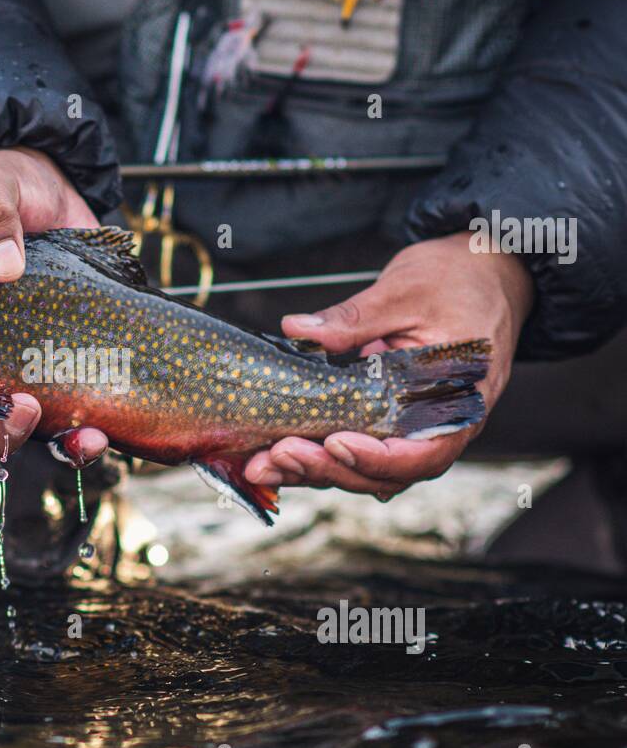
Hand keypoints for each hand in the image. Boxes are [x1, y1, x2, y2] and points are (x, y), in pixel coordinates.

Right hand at [0, 147, 106, 463]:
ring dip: (9, 439)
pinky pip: (56, 434)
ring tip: (35, 410)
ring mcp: (5, 374)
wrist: (60, 194)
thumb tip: (3, 266)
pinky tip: (92, 438)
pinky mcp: (52, 379)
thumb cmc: (5, 189)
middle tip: (4, 402)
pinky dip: (72, 447)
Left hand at [243, 233, 533, 499]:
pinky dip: (322, 456)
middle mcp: (441, 425)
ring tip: (263, 464)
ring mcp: (417, 427)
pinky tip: (280, 456)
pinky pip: (361, 451)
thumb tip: (296, 329)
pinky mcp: (393, 421)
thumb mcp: (404, 291)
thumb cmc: (457, 280)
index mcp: (459, 399)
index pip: (423, 452)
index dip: (376, 459)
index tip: (333, 444)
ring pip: (368, 471)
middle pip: (387, 473)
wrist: (483, 274)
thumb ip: (354, 318)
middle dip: (328, 470)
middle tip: (274, 458)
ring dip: (317, 471)